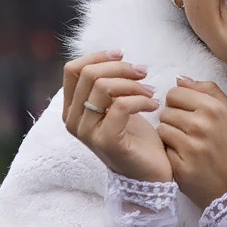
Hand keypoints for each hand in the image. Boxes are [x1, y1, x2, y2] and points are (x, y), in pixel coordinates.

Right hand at [63, 50, 171, 182]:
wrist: (149, 172)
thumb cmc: (135, 136)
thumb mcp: (116, 104)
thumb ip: (107, 84)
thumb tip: (115, 55)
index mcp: (72, 109)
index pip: (72, 70)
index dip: (98, 57)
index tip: (122, 54)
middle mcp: (73, 121)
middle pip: (89, 75)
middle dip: (121, 68)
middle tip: (144, 73)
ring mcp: (88, 133)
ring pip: (103, 87)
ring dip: (133, 84)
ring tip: (151, 91)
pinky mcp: (107, 141)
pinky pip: (120, 106)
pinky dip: (142, 100)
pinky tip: (154, 105)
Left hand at [157, 77, 226, 208]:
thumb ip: (207, 90)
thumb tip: (180, 78)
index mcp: (213, 107)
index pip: (175, 93)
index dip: (178, 102)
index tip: (186, 111)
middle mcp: (201, 124)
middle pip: (166, 110)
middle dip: (173, 118)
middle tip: (186, 130)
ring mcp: (190, 146)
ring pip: (162, 128)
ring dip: (169, 135)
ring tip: (184, 143)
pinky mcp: (180, 166)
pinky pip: (163, 148)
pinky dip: (170, 152)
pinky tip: (183, 156)